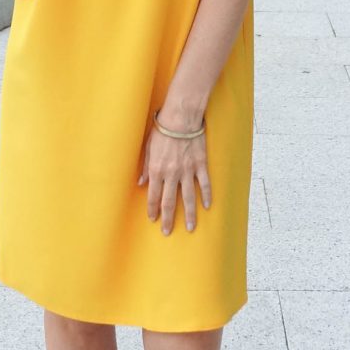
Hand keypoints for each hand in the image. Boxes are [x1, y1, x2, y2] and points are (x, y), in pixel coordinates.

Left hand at [138, 113, 211, 235]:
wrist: (181, 117)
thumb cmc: (162, 129)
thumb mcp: (148, 147)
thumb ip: (145, 166)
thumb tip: (141, 183)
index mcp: (157, 169)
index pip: (154, 195)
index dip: (153, 209)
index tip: (153, 219)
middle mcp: (172, 173)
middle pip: (170, 201)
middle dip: (168, 218)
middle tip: (168, 232)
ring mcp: (188, 170)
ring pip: (188, 198)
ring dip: (189, 214)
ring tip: (190, 228)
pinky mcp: (200, 164)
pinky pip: (204, 184)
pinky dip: (207, 196)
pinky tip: (207, 206)